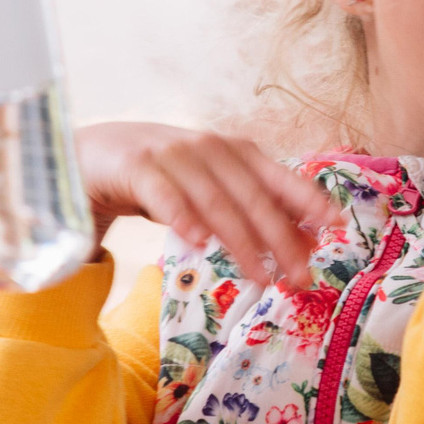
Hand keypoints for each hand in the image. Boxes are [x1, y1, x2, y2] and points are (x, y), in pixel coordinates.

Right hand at [78, 122, 339, 288]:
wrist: (87, 154)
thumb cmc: (158, 177)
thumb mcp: (209, 189)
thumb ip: (250, 209)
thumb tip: (305, 241)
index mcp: (233, 152)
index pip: (279, 176)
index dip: (309, 199)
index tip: (337, 225)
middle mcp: (208, 147)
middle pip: (253, 195)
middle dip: (281, 238)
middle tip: (300, 276)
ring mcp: (171, 154)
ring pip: (215, 199)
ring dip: (241, 240)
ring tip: (261, 275)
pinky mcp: (135, 165)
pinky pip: (163, 193)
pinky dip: (182, 216)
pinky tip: (197, 242)